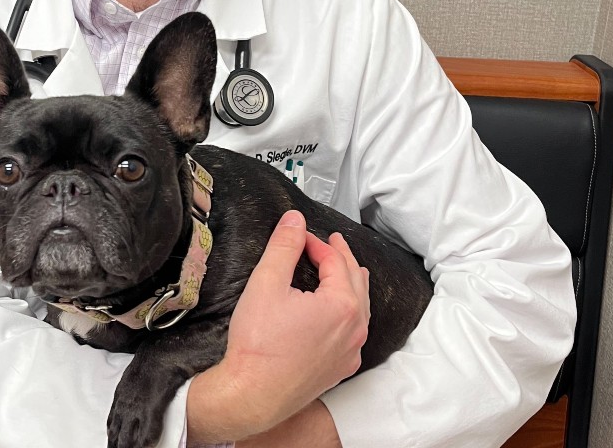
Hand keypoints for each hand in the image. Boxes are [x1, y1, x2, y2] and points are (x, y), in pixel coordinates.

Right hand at [186, 211, 368, 443]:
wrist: (252, 394)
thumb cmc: (258, 344)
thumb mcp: (267, 282)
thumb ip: (284, 245)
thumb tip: (295, 220)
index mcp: (342, 305)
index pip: (335, 261)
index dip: (317, 243)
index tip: (300, 236)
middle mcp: (353, 329)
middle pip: (355, 282)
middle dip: (343, 258)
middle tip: (334, 242)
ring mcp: (349, 352)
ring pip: (360, 309)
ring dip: (352, 284)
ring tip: (349, 271)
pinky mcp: (340, 369)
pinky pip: (355, 333)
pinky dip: (351, 313)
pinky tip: (342, 314)